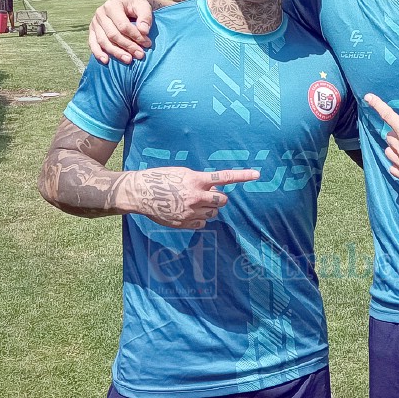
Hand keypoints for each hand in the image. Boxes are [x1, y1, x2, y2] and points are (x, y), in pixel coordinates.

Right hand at [88, 0, 158, 64]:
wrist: (127, 1)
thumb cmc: (137, 5)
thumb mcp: (144, 6)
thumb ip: (145, 17)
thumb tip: (144, 31)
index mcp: (112, 5)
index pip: (123, 25)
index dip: (135, 36)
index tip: (147, 44)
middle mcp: (100, 13)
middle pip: (113, 35)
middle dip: (127, 46)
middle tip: (140, 55)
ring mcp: (95, 22)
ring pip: (103, 41)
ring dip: (116, 52)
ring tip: (129, 60)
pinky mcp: (93, 30)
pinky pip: (93, 43)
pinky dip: (98, 53)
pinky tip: (106, 61)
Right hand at [129, 167, 258, 228]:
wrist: (141, 193)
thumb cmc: (162, 179)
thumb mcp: (183, 173)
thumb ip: (201, 181)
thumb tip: (215, 189)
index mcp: (196, 181)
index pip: (224, 177)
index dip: (242, 176)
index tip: (257, 174)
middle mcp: (195, 197)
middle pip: (222, 201)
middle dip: (219, 199)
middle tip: (209, 195)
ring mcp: (190, 212)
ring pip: (213, 214)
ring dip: (209, 209)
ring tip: (194, 203)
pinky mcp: (184, 223)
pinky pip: (202, 224)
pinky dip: (199, 219)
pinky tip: (187, 212)